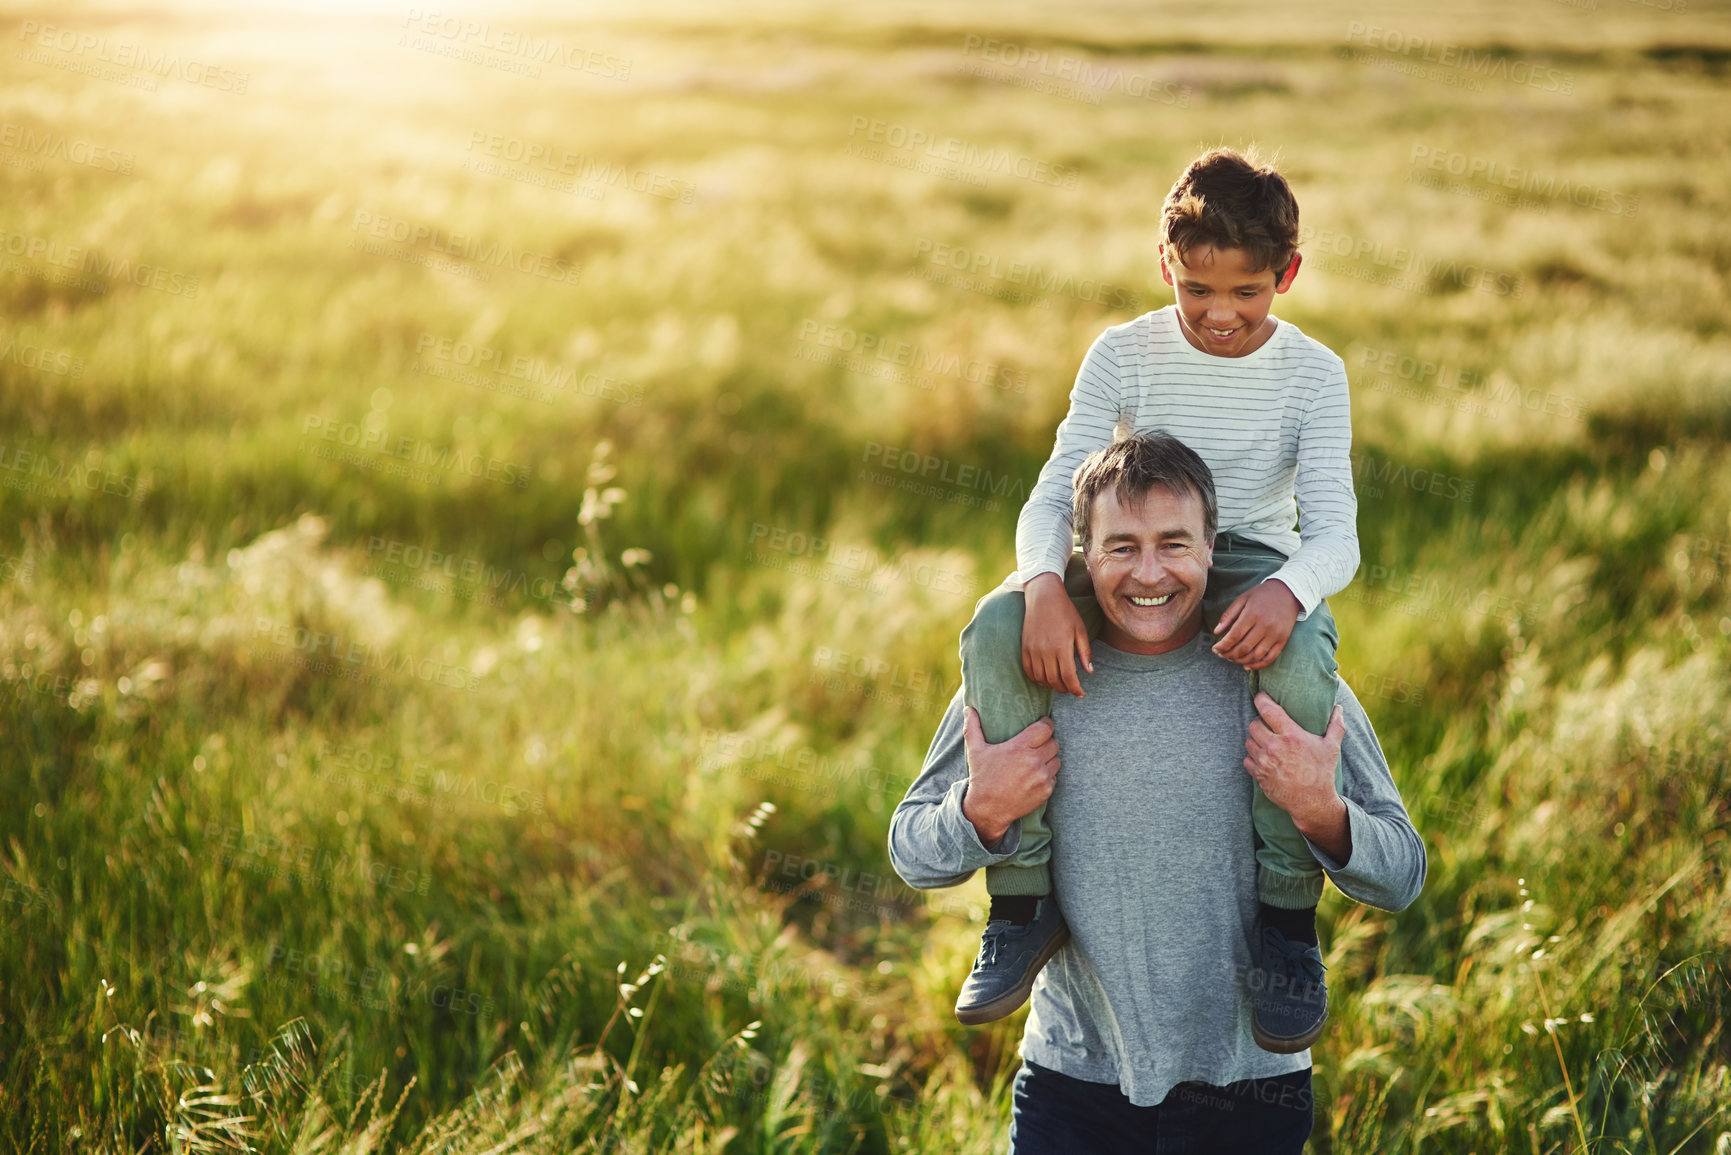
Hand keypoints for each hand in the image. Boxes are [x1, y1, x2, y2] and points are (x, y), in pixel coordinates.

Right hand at [960, 707, 1059, 845]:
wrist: (987, 810)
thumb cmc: (982, 778)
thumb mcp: (975, 751)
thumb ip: (972, 727)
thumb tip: (968, 709)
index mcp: (1019, 747)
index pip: (1045, 728)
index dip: (1046, 725)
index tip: (1042, 726)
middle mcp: (1033, 761)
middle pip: (1054, 743)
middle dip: (1047, 742)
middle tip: (1037, 745)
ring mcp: (1042, 777)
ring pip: (1056, 759)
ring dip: (1049, 758)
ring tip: (1037, 760)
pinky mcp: (1046, 790)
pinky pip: (1055, 776)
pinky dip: (1048, 775)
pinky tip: (1036, 776)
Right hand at [1022, 572, 1092, 697]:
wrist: (1043, 597)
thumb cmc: (1065, 612)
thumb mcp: (1080, 629)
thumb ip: (1084, 652)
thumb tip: (1089, 672)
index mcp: (1062, 647)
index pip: (1069, 677)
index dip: (1075, 689)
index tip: (1080, 694)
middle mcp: (1045, 651)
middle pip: (1054, 680)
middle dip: (1064, 689)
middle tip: (1071, 689)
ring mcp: (1033, 650)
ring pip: (1040, 678)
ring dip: (1050, 685)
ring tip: (1059, 684)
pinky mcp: (1024, 647)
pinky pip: (1028, 670)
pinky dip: (1036, 678)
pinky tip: (1044, 678)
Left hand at [1212, 580, 1300, 670]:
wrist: (1289, 592)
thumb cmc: (1262, 595)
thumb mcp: (1243, 599)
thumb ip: (1228, 615)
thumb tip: (1216, 632)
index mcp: (1253, 614)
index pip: (1234, 636)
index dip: (1223, 645)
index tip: (1215, 649)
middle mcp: (1265, 626)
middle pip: (1244, 648)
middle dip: (1229, 654)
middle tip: (1221, 655)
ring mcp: (1275, 634)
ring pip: (1256, 655)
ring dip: (1241, 660)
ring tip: (1231, 659)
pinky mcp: (1283, 640)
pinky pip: (1270, 658)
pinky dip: (1258, 665)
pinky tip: (1247, 666)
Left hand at [1243, 693, 1351, 861]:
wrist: (1312, 802)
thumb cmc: (1322, 773)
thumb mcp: (1331, 747)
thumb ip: (1335, 725)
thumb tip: (1338, 708)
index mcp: (1291, 735)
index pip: (1268, 709)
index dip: (1261, 699)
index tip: (1260, 696)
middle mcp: (1274, 746)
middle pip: (1253, 724)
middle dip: (1259, 723)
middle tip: (1267, 726)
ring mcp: (1264, 761)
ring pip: (1249, 741)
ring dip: (1256, 740)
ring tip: (1267, 743)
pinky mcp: (1258, 774)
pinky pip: (1247, 759)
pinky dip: (1253, 758)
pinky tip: (1264, 759)